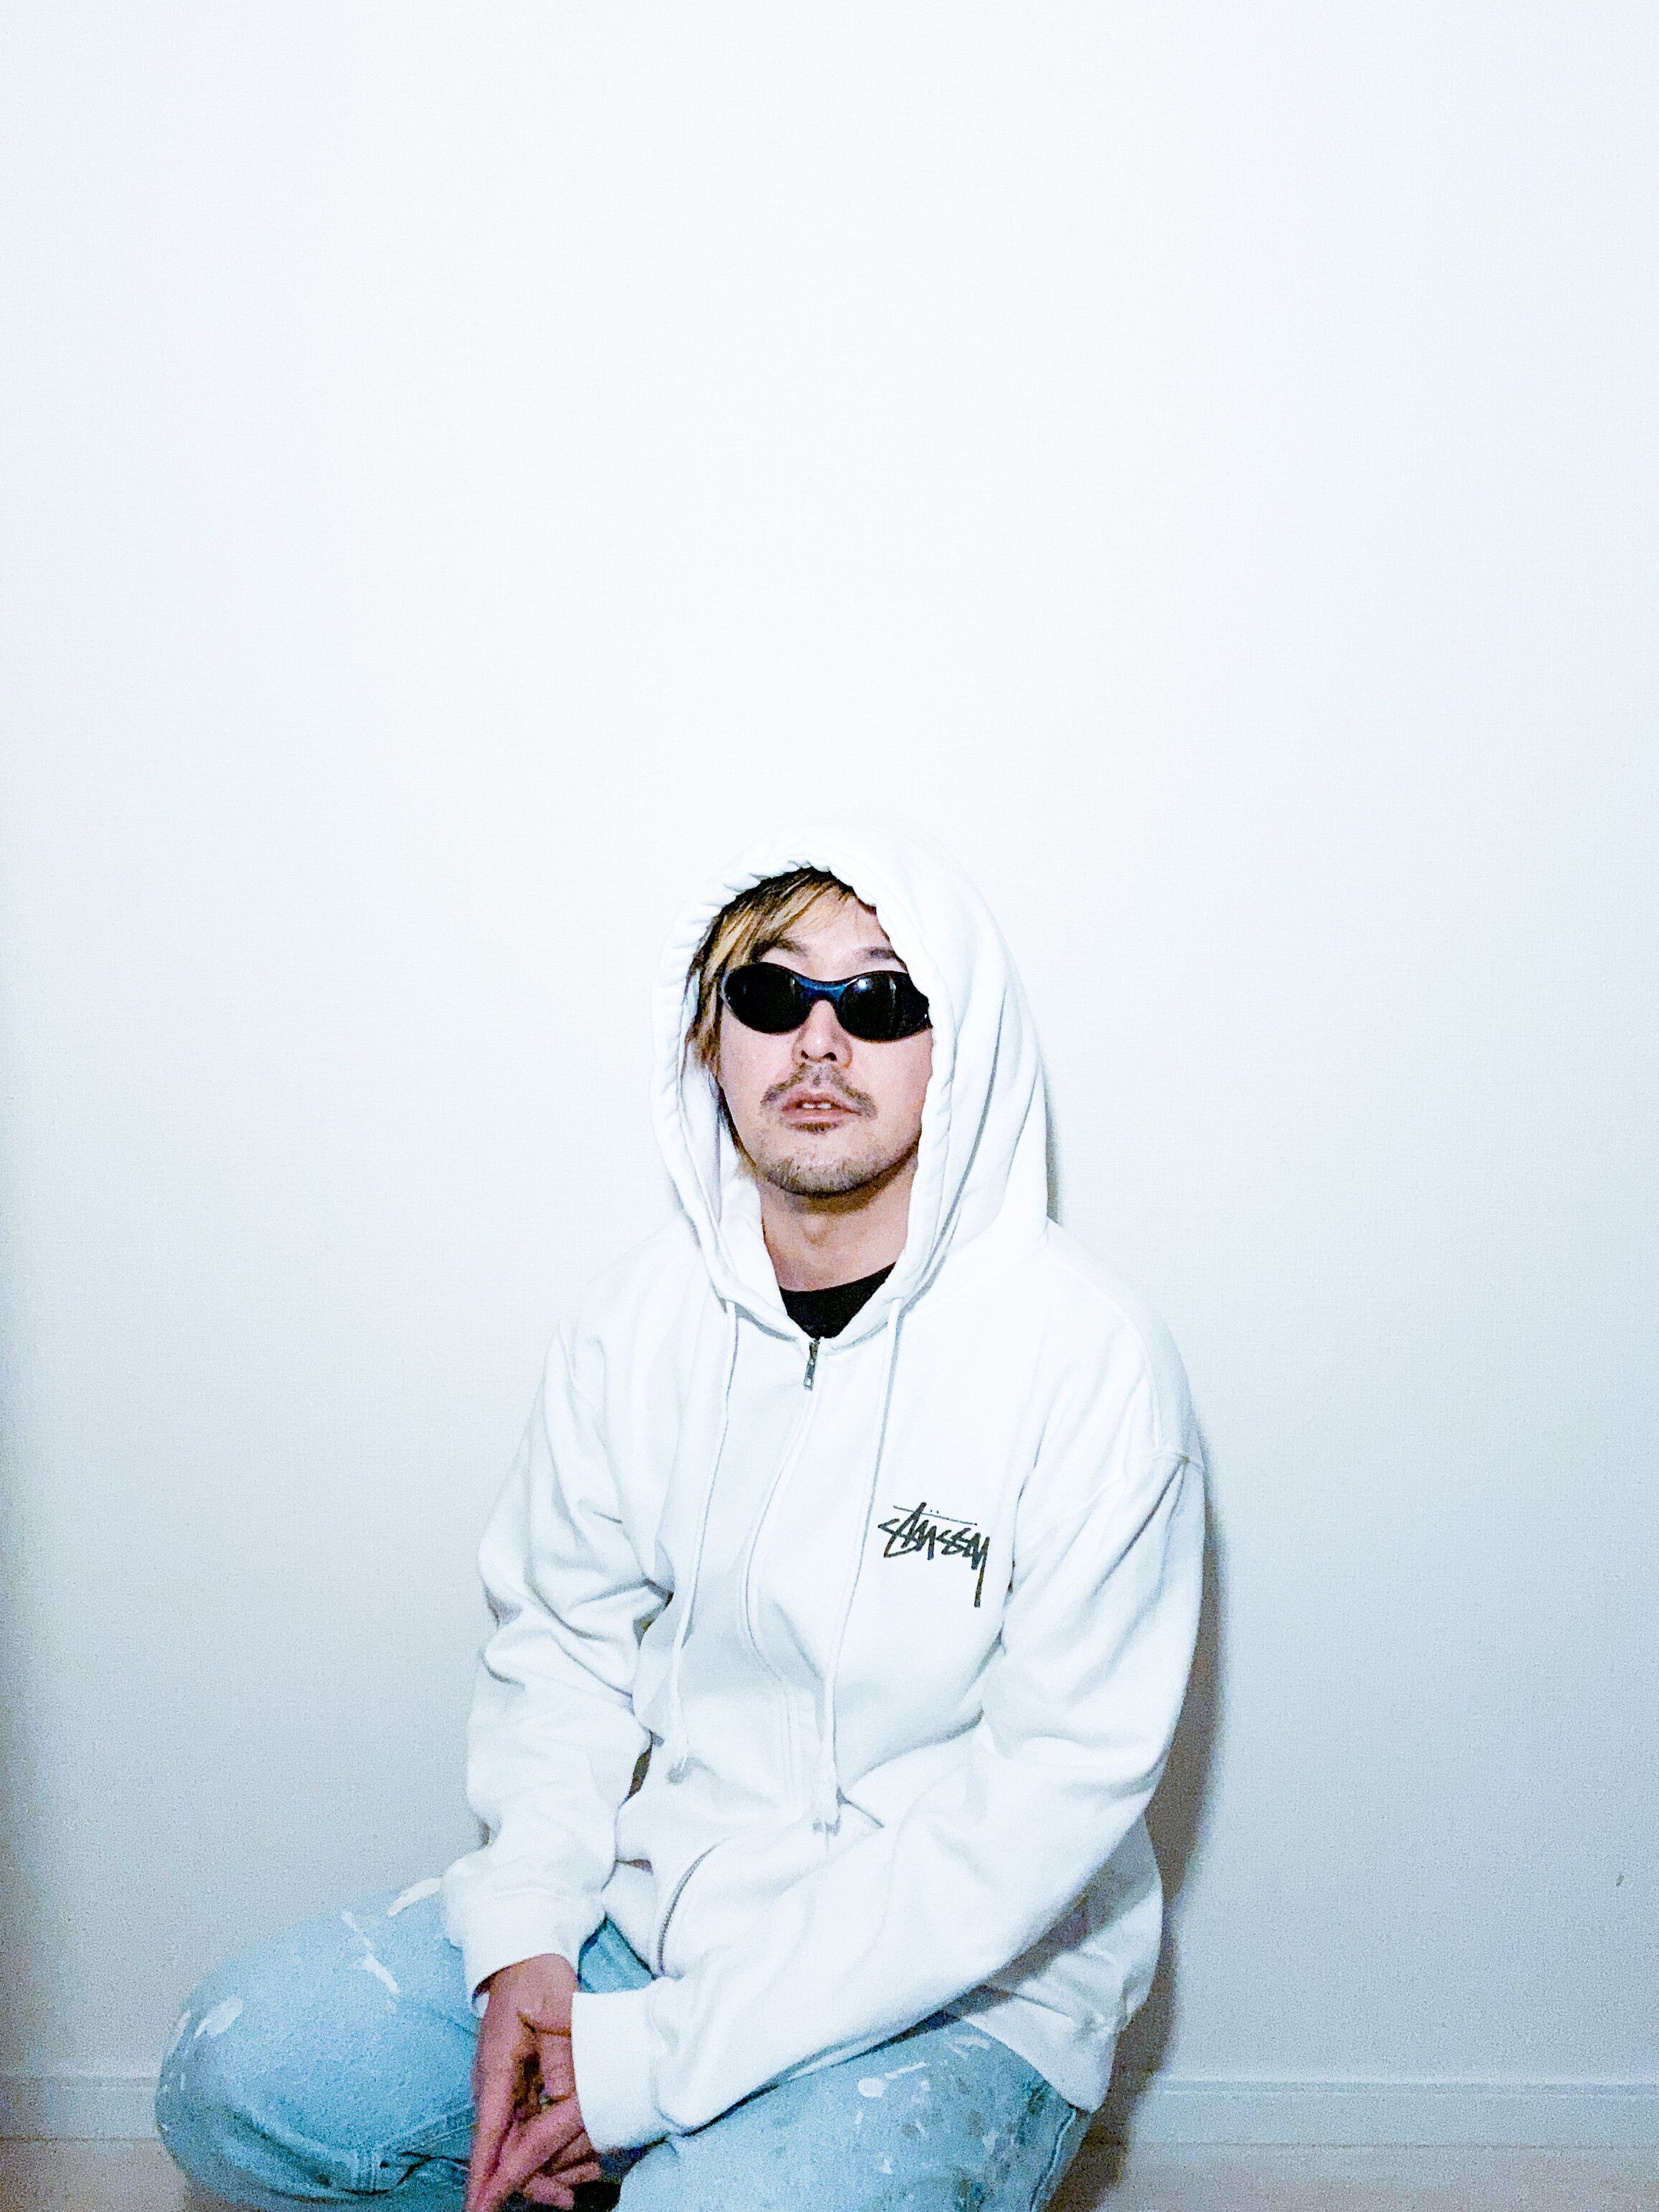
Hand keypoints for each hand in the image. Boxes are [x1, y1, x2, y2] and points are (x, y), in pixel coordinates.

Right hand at [464, 1953, 605, 2211]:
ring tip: (575, 2189)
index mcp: (497, 2067)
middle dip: (527, 2181)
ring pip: (517, 2140)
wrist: (524, 1954)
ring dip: (542, 2167)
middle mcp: (494, 2084)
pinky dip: (547, 2144)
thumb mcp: (554, 2007)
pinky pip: (528, 2123)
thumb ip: (559, 2053)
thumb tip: (563, 2099)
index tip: (479, 2210)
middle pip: (504, 2147)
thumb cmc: (536, 1976)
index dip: (486, 2174)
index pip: (489, 2132)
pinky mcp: (517, 2083)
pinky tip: (573, 2158)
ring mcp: (504, 2085)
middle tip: (564, 2201)